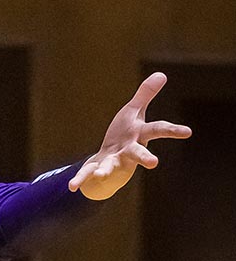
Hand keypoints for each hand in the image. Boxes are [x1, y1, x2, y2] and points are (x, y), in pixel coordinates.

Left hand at [68, 72, 191, 200]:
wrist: (111, 162)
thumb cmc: (125, 134)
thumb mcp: (135, 112)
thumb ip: (145, 94)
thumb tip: (162, 74)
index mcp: (138, 134)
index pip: (157, 130)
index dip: (172, 130)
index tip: (188, 132)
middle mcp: (128, 150)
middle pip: (138, 153)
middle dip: (144, 157)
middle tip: (153, 163)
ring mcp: (114, 161)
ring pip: (111, 166)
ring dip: (105, 170)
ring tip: (100, 174)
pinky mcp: (98, 167)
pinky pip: (88, 173)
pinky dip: (80, 179)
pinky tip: (72, 186)